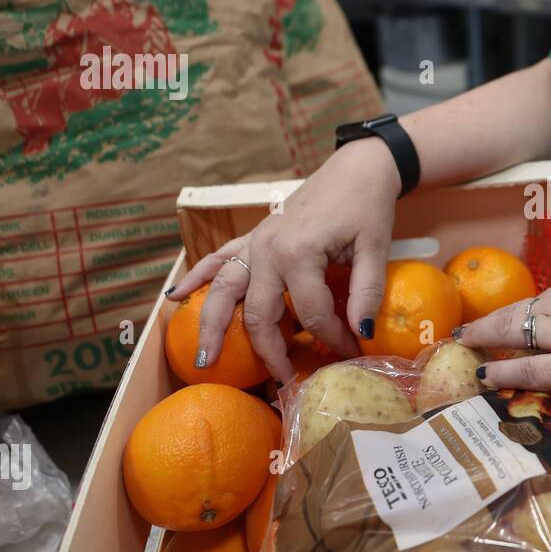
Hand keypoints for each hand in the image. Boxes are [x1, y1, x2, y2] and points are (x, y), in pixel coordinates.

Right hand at [166, 138, 401, 381]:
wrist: (355, 168)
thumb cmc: (367, 205)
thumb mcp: (375, 247)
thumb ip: (367, 291)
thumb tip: (361, 334)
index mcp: (299, 253)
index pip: (313, 313)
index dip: (334, 338)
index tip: (351, 352)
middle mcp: (267, 250)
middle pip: (260, 314)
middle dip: (269, 352)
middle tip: (279, 383)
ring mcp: (256, 243)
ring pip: (224, 291)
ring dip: (213, 325)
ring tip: (204, 359)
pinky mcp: (253, 237)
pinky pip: (219, 260)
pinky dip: (196, 277)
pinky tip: (174, 296)